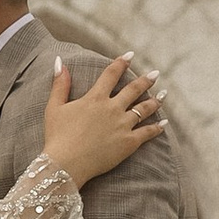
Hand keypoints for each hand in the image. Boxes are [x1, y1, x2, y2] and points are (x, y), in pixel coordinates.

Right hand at [42, 52, 162, 187]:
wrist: (66, 164)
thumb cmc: (57, 137)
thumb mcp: (54, 107)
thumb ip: (60, 84)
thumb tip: (59, 61)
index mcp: (95, 98)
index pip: (111, 74)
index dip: (121, 63)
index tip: (130, 55)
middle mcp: (112, 108)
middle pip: (134, 90)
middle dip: (146, 80)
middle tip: (156, 75)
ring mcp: (123, 125)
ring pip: (144, 109)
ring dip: (155, 100)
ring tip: (163, 95)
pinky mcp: (129, 143)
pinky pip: (147, 132)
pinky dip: (157, 127)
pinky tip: (164, 123)